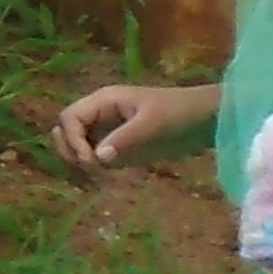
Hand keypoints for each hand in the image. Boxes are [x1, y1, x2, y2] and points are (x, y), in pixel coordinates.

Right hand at [51, 82, 207, 172]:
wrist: (206, 121)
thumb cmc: (179, 114)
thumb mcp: (152, 124)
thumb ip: (124, 139)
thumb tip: (97, 158)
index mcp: (104, 101)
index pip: (70, 118)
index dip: (72, 140)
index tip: (91, 161)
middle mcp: (101, 114)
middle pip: (66, 130)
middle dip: (70, 149)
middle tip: (89, 166)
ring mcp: (109, 131)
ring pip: (77, 144)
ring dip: (79, 158)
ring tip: (98, 170)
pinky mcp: (120, 147)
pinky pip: (95, 156)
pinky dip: (94, 165)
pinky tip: (108, 172)